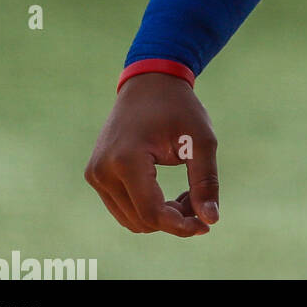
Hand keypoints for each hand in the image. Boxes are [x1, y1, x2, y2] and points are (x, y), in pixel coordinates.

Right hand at [84, 73, 219, 236]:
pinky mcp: (95, 175)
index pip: (151, 212)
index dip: (180, 225)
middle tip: (198, 201)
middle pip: (141, 220)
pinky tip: (168, 192)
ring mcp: (95, 174)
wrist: (150, 81)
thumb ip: (205, 181)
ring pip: (130, 219)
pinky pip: (122, 208)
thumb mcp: (201, 140)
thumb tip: (211, 220)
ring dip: (160, 217)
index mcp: (126, 159)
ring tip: (186, 195)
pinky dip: (147, 209)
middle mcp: (103, 170)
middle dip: (173, 219)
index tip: (205, 225)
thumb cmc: (179, 107)